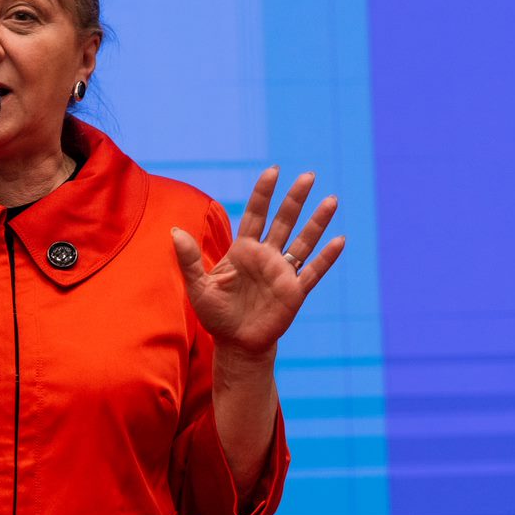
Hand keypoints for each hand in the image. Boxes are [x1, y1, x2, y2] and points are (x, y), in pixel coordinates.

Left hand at [172, 167, 343, 358]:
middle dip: (295, 199)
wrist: (236, 343)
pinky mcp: (294, 292)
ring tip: (332, 200)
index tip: (273, 171)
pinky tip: (339, 240)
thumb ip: (188, 259)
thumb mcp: (197, 286)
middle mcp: (266, 256)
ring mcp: (282, 272)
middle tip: (309, 176)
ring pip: (303, 241)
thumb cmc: (216, 313)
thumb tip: (174, 231)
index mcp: (243, 250)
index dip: (263, 193)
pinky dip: (326, 258)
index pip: (255, 214)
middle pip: (284, 221)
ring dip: (317, 222)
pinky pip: (313, 272)